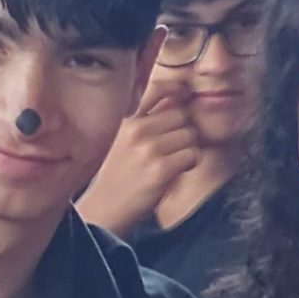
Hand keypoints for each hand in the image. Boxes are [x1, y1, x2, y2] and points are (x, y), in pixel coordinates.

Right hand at [74, 90, 200, 235]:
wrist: (106, 208)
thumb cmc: (118, 173)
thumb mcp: (122, 138)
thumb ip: (145, 118)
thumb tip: (176, 98)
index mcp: (126, 119)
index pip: (157, 89)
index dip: (177, 89)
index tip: (184, 94)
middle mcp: (136, 130)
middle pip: (181, 114)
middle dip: (184, 128)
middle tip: (174, 146)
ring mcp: (149, 149)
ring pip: (190, 135)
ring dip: (188, 147)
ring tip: (173, 160)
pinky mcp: (161, 170)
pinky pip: (192, 155)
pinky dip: (190, 163)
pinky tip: (177, 171)